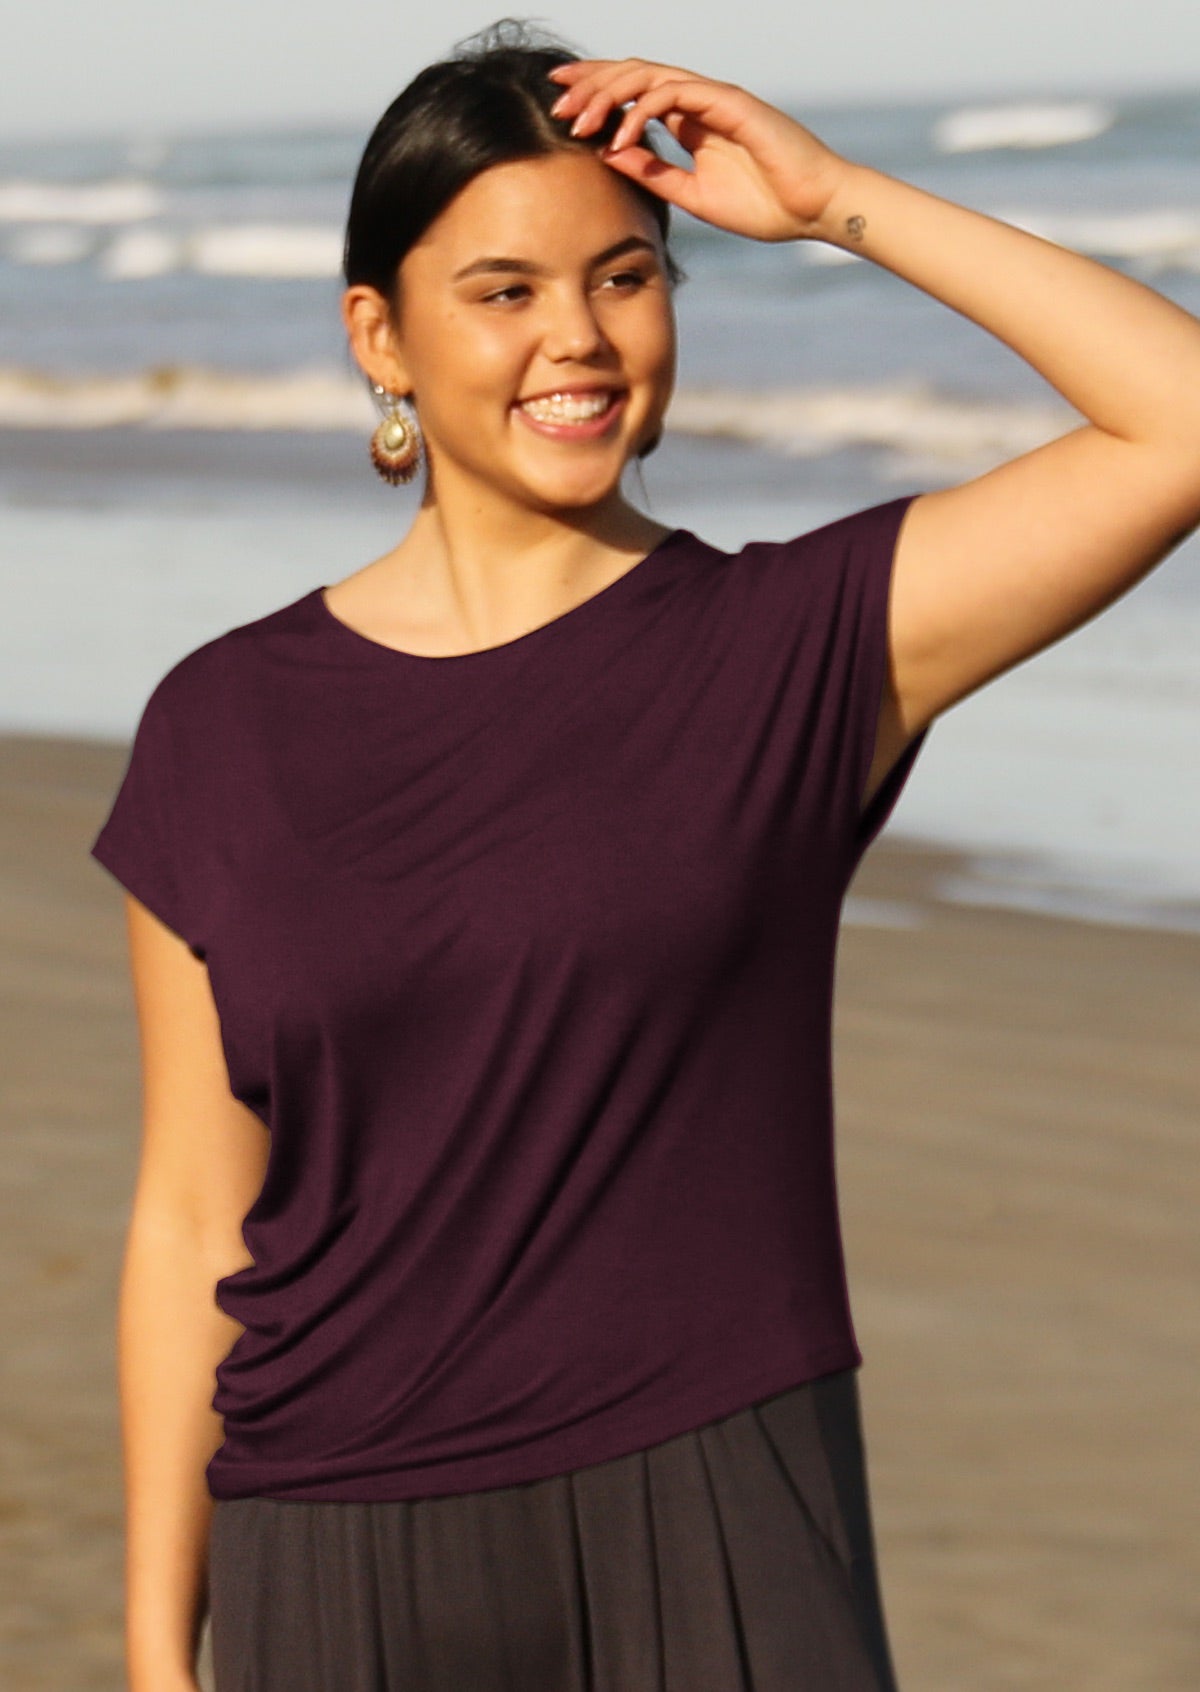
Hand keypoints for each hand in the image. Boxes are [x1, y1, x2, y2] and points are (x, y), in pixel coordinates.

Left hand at [546, 58, 852, 242]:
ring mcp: (713, 98)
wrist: (814, 209)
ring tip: (578, 120)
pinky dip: (641, 113)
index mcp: (691, 121)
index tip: (561, 107)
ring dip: (607, 94)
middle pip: (633, 75)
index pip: (634, 95)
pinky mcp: (727, 102)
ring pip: (647, 76)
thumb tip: (609, 155)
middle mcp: (698, 102)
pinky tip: (619, 137)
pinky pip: (672, 96)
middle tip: (555, 101)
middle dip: (591, 83)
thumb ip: (655, 174)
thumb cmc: (767, 206)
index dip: (597, 94)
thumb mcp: (694, 195)